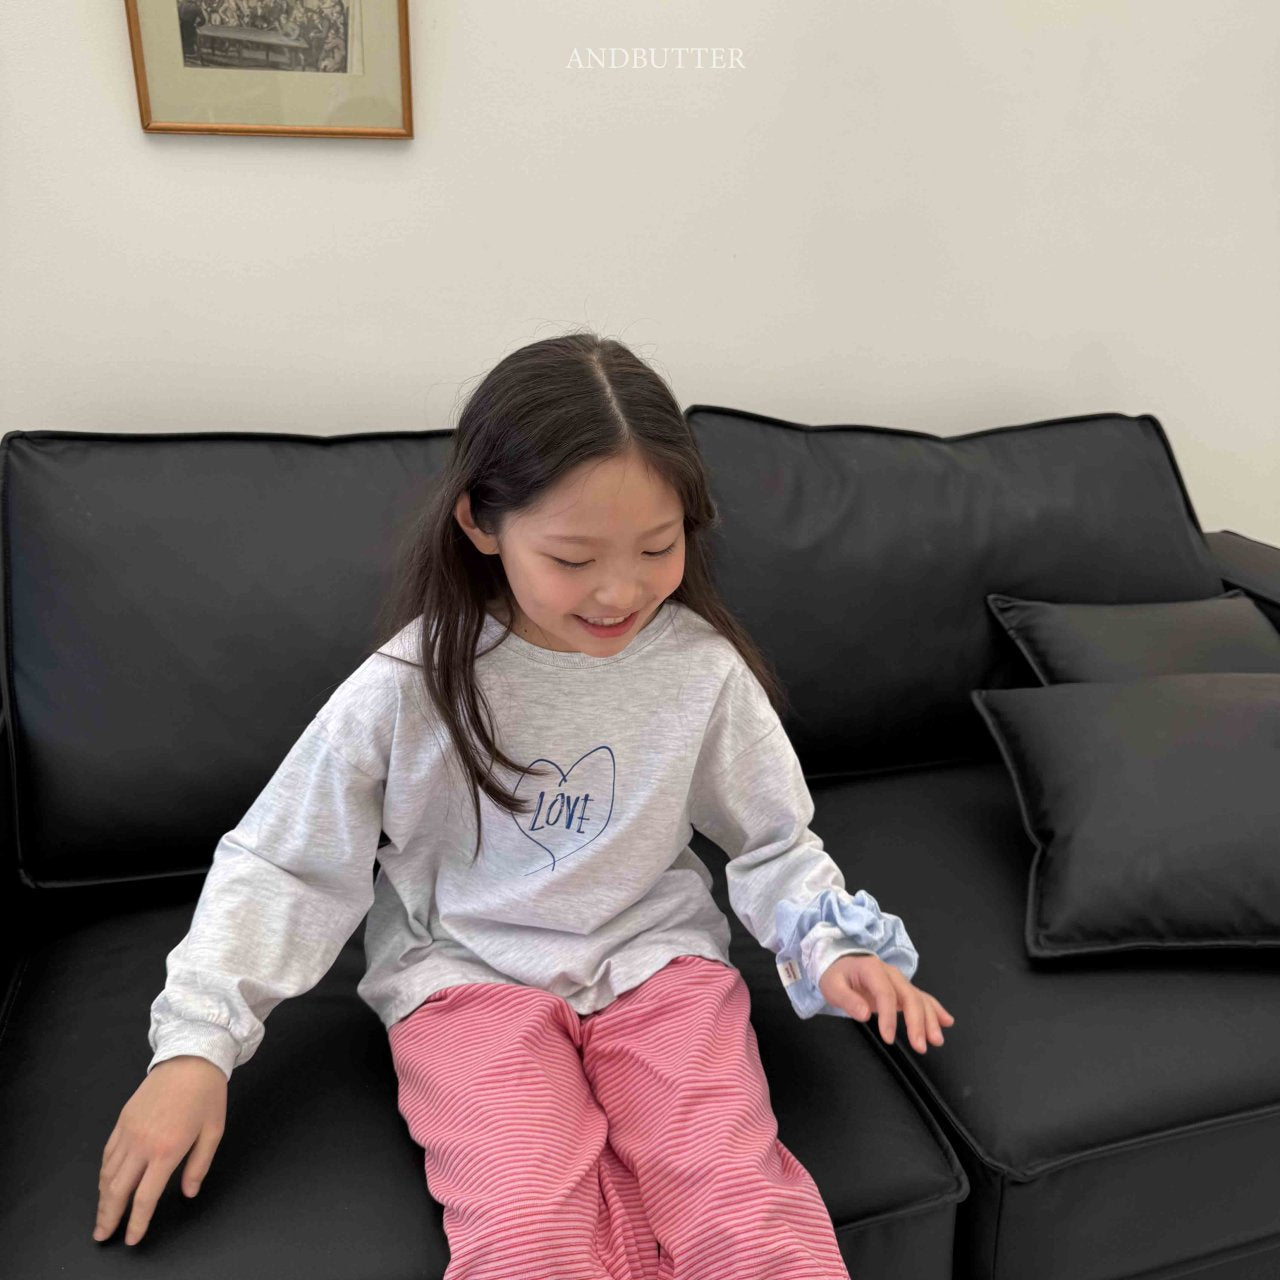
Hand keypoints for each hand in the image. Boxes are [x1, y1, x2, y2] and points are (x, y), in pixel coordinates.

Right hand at [94, 1056, 227, 1246]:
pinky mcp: (122, 1120)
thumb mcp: (213, 1131)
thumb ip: (199, 1166)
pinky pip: (107, 1154)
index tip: (132, 1237)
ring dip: (102, 1198)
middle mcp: (142, 1144)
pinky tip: (105, 1184)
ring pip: (107, 1174)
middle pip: (117, 1190)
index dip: (137, 1222)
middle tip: (102, 1235)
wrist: (191, 1057)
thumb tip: (188, 1192)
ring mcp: (129, 1131)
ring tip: (102, 1216)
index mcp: (167, 1150)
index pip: (144, 1197)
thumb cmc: (207, 1094)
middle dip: (108, 1217)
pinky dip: (103, 1174)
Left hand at [817, 953, 955, 1053]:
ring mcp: (899, 981)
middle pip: (909, 996)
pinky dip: (935, 1009)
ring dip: (930, 1019)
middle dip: (917, 1022)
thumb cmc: (835, 974)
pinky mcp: (903, 990)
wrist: (840, 961)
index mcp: (872, 970)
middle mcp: (891, 974)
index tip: (888, 1038)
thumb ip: (847, 1000)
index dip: (889, 1017)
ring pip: (919, 999)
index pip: (885, 994)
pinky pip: (922, 998)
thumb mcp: (832, 986)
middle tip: (920, 1046)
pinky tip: (947, 1021)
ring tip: (936, 1040)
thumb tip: (864, 1014)